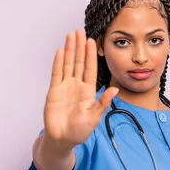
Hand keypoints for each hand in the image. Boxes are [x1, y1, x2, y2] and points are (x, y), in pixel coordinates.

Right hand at [43, 29, 117, 149]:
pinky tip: (60, 50)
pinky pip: (56, 74)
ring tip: (71, 35)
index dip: (91, 55)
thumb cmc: (80, 131)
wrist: (62, 139)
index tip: (93, 42)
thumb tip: (115, 90)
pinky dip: (58, 62)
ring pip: (68, 64)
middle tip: (81, 31)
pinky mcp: (54, 91)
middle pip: (78, 62)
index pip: (90, 68)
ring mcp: (65, 87)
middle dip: (80, 46)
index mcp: (88, 91)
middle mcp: (77, 86)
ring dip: (69, 50)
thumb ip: (103, 103)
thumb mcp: (94, 117)